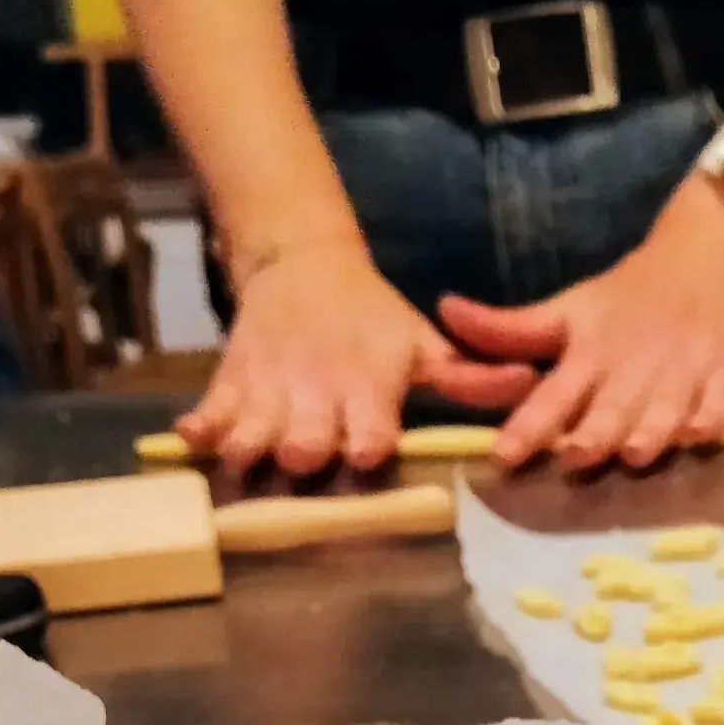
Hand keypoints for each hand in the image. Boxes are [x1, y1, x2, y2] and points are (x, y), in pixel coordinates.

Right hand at [182, 235, 534, 476]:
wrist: (305, 266)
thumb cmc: (375, 320)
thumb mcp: (423, 344)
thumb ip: (470, 377)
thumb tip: (527, 384)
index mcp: (368, 386)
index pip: (369, 428)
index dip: (368, 441)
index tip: (367, 452)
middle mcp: (318, 393)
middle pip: (305, 442)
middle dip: (304, 453)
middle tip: (304, 458)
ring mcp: (271, 390)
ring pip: (254, 433)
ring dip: (251, 448)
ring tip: (248, 456)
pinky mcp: (233, 384)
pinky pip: (211, 412)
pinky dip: (202, 428)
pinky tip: (196, 439)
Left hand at [439, 183, 723, 471]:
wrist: (710, 253)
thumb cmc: (628, 297)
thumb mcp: (567, 309)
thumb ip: (508, 331)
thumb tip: (445, 313)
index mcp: (590, 350)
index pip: (553, 394)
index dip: (529, 426)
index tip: (505, 455)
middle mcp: (634, 364)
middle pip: (611, 406)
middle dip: (594, 431)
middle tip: (575, 457)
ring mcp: (686, 368)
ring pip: (666, 407)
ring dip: (651, 429)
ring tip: (635, 453)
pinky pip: (722, 401)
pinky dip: (711, 417)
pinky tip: (700, 434)